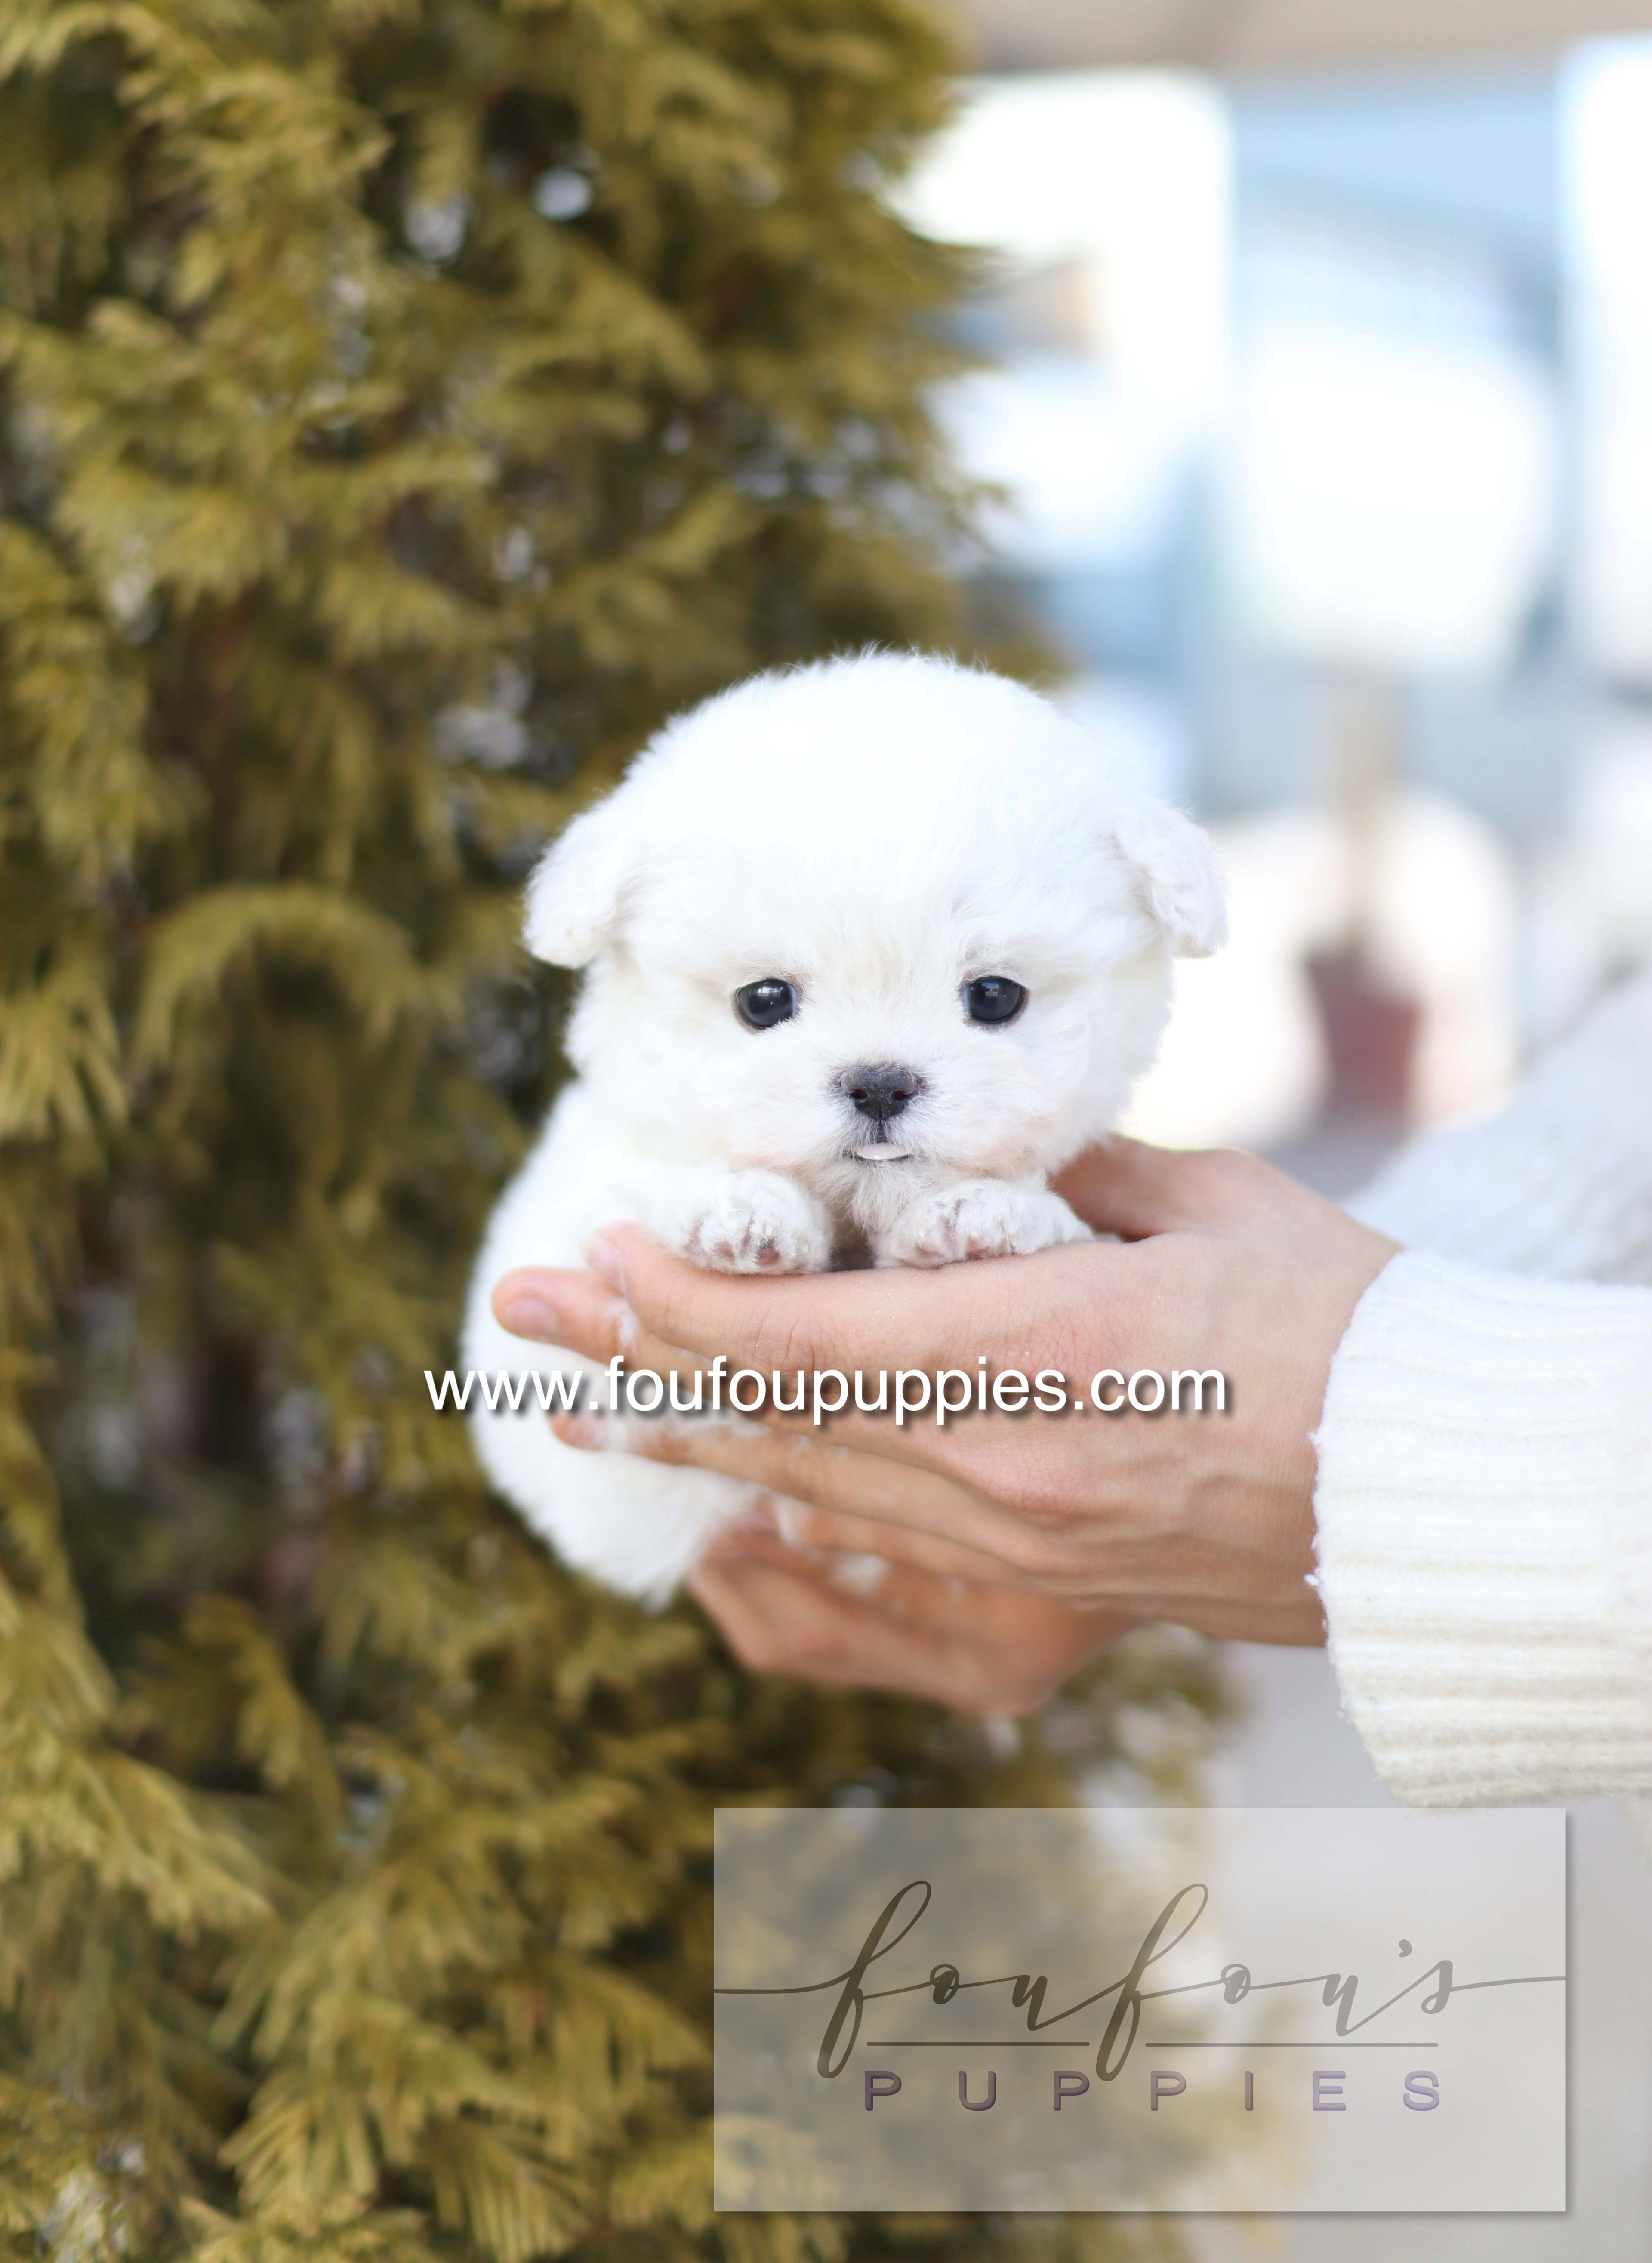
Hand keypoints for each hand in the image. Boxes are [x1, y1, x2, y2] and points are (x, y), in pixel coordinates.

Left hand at [491, 1141, 1398, 1699]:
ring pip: (806, 1486)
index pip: (805, 1335)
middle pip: (773, 1413)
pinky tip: (717, 1488)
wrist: (1431, 1498)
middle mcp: (1005, 1469)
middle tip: (521, 1311)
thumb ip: (1062, 1175)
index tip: (599, 1246)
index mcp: (1047, 1352)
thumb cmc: (1343, 1325)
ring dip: (682, 1434)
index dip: (681, 1296)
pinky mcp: (1039, 1595)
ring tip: (576, 1401)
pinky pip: (872, 1551)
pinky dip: (779, 1501)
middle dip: (634, 1357)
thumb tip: (957, 1154)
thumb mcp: (1203, 1206)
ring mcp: (1016, 1549)